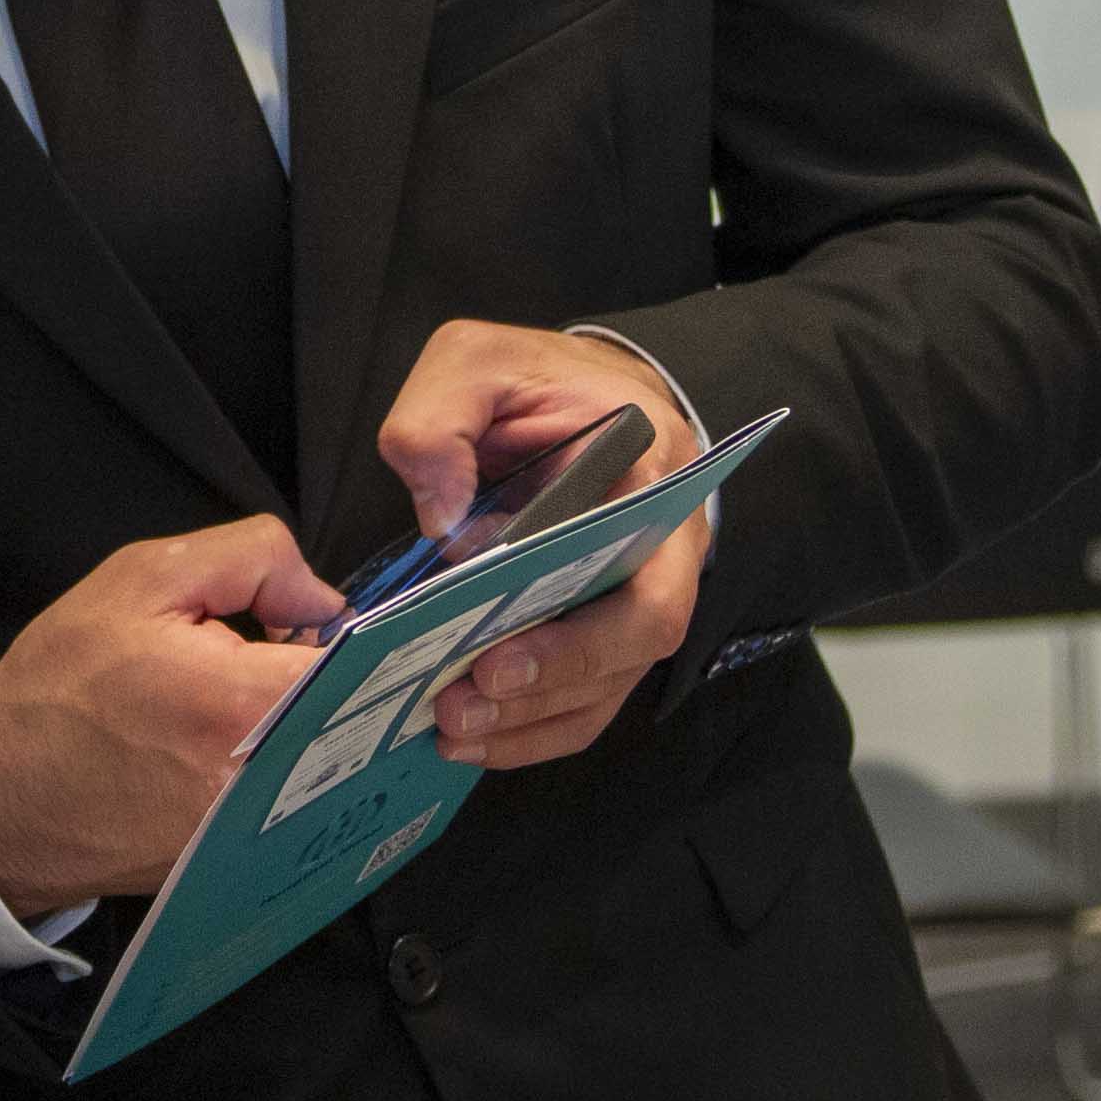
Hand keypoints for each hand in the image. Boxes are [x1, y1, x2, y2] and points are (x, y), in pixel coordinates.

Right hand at [0, 518, 342, 922]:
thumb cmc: (61, 685)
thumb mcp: (140, 578)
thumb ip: (249, 559)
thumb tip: (320, 597)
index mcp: (244, 704)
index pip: (363, 664)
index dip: (362, 634)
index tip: (331, 624)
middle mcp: (266, 780)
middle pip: (359, 718)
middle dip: (344, 681)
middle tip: (286, 657)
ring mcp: (258, 830)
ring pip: (336, 764)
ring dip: (320, 727)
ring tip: (258, 702)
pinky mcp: (242, 860)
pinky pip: (299, 803)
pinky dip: (290, 772)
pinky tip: (239, 750)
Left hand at [377, 322, 709, 770]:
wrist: (570, 397)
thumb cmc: (532, 381)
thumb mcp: (476, 362)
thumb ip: (442, 419)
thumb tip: (438, 516)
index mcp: (653, 483)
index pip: (652, 585)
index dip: (583, 639)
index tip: (498, 657)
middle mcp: (661, 555)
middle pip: (630, 652)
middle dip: (544, 689)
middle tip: (457, 703)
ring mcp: (630, 599)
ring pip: (601, 690)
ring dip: (527, 725)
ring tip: (448, 729)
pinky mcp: (596, 631)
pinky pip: (576, 701)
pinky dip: (524, 731)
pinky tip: (465, 738)